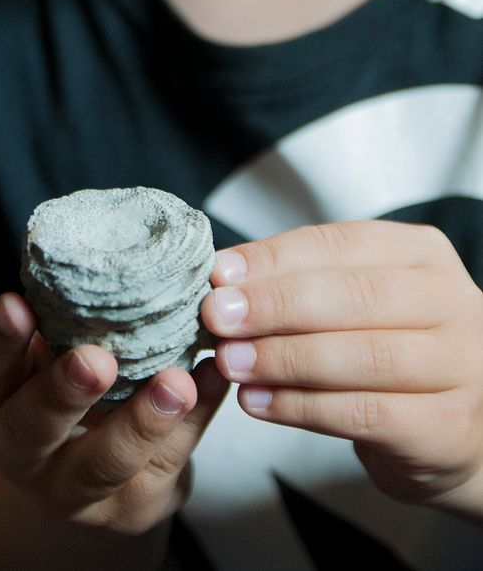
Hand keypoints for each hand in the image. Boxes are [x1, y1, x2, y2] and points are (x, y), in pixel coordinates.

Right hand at [0, 293, 228, 535]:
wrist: (97, 484)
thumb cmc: (72, 392)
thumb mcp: (51, 356)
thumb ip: (69, 318)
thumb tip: (119, 253)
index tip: (16, 303)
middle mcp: (24, 450)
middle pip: (32, 427)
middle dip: (63, 392)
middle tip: (95, 359)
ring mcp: (75, 488)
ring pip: (102, 464)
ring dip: (141, 422)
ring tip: (177, 383)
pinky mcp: (133, 507)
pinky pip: (167, 464)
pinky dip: (194, 421)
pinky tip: (212, 381)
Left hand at [200, 220, 482, 516]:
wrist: (458, 430)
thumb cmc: (391, 350)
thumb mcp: (358, 302)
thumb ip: (302, 283)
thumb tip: (224, 278)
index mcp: (421, 255)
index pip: (339, 244)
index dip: (275, 258)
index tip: (219, 274)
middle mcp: (450, 302)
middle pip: (353, 296)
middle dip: (274, 305)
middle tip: (216, 317)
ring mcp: (458, 366)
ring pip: (361, 356)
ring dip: (283, 358)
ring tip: (229, 362)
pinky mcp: (447, 427)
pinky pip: (365, 414)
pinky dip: (302, 408)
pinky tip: (257, 403)